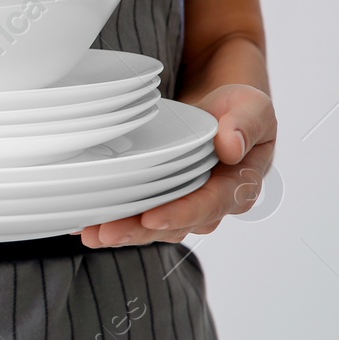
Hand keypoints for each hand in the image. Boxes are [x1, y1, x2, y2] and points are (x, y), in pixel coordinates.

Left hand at [77, 84, 276, 248]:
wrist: (220, 109)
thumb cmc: (237, 109)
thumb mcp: (252, 107)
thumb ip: (246, 124)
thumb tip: (231, 147)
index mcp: (239, 185)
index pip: (210, 204)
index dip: (182, 214)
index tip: (153, 218)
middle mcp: (211, 203)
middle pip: (175, 225)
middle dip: (139, 231)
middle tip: (105, 232)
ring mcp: (185, 203)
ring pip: (154, 226)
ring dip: (123, 231)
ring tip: (91, 232)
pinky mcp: (162, 198)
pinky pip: (140, 214)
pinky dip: (114, 219)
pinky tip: (86, 223)